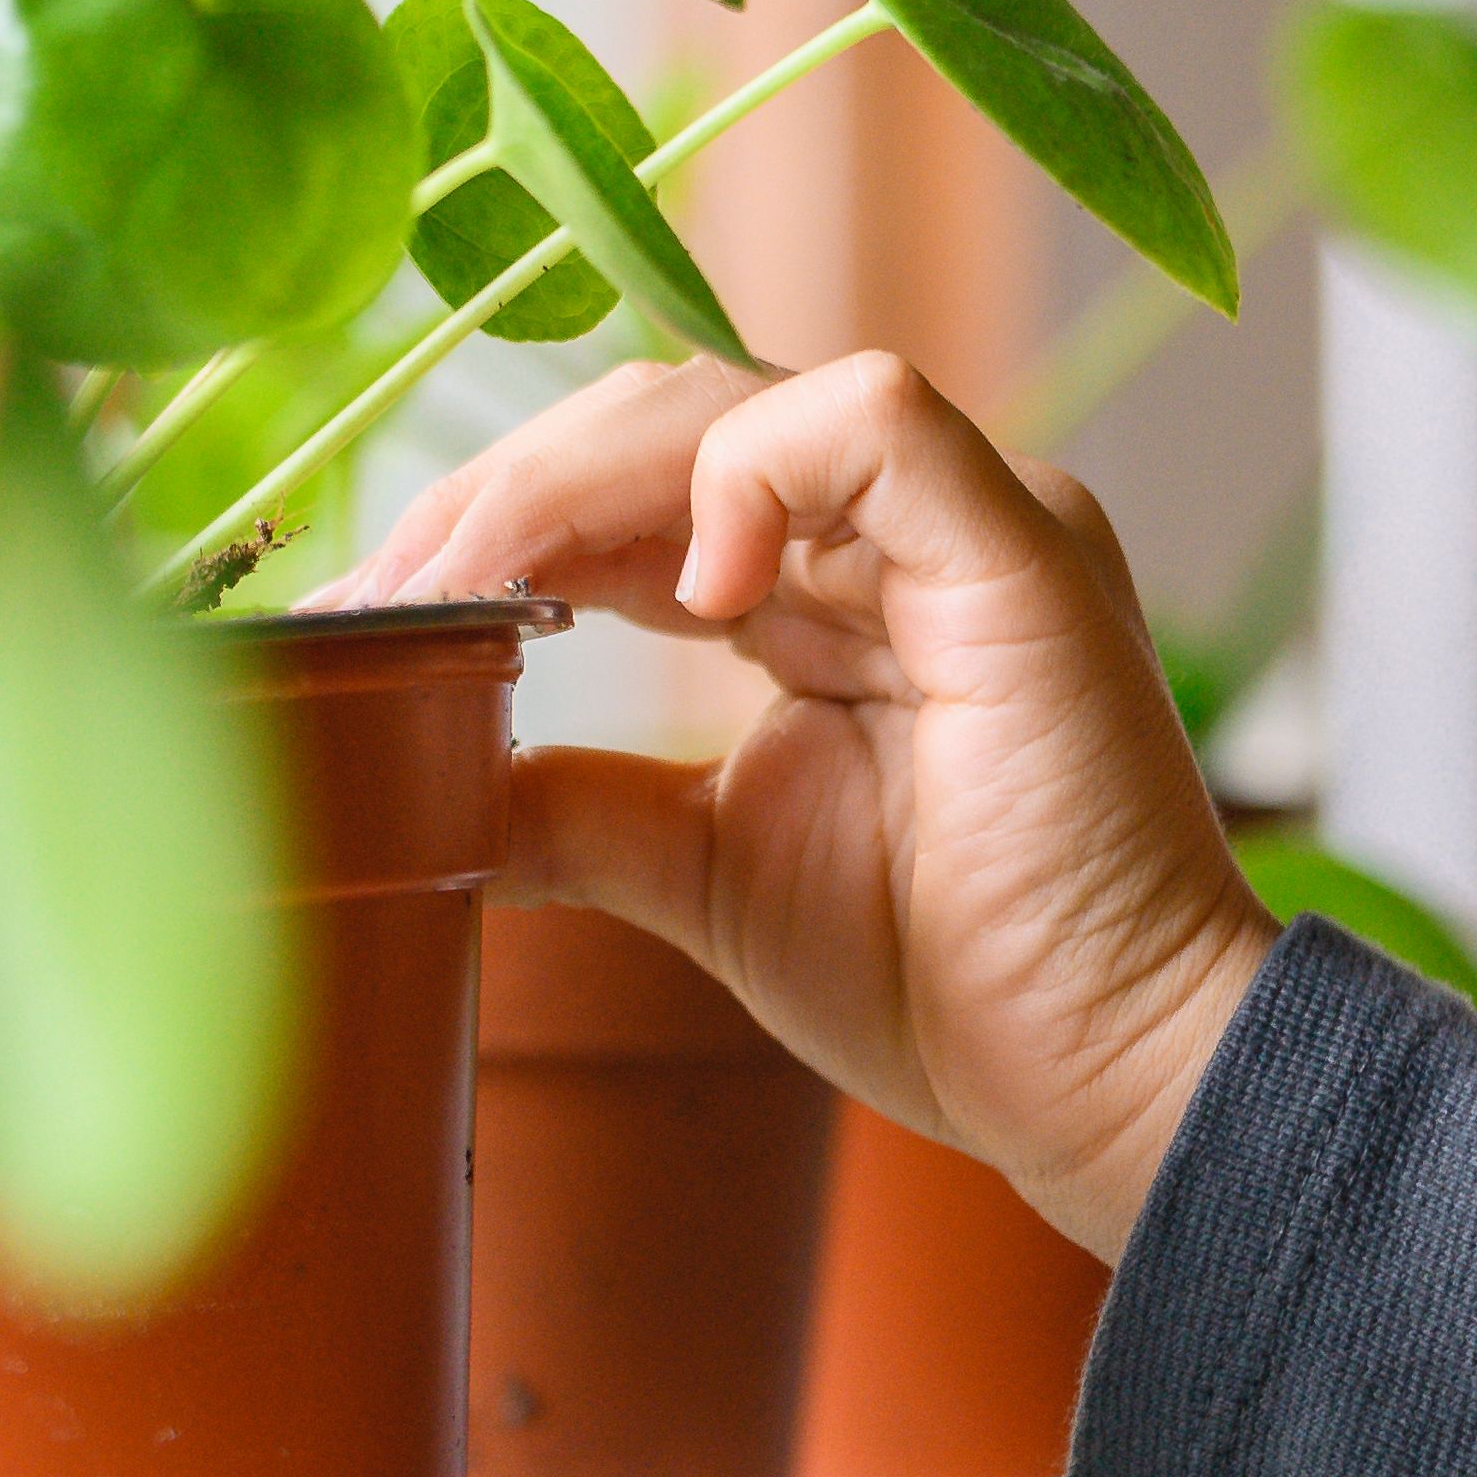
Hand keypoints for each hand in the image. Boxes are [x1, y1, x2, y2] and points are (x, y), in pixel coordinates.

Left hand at [346, 349, 1275, 1249]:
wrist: (1101, 1077)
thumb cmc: (951, 985)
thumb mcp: (705, 871)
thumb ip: (576, 802)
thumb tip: (422, 774)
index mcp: (838, 582)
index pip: (639, 487)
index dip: (499, 529)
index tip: (375, 620)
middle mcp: (905, 526)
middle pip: (662, 420)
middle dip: (502, 496)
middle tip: (384, 599)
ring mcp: (971, 520)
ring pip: (734, 399)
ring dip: (570, 483)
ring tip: (474, 586)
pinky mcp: (1021, 546)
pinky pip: (872, 420)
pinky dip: (750, 474)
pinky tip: (689, 591)